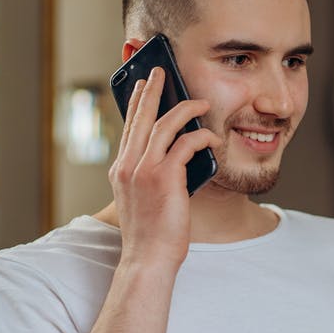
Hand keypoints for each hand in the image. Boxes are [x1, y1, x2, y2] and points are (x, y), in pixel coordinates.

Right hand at [109, 67, 220, 269]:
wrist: (148, 259)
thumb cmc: (152, 235)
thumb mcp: (144, 200)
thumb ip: (152, 176)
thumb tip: (177, 157)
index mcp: (120, 171)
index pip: (128, 128)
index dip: (136, 104)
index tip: (142, 86)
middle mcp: (127, 166)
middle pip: (140, 117)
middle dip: (152, 90)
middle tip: (161, 72)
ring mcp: (143, 171)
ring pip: (163, 125)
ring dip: (184, 108)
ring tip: (199, 101)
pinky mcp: (164, 178)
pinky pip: (185, 144)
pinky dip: (201, 137)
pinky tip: (213, 138)